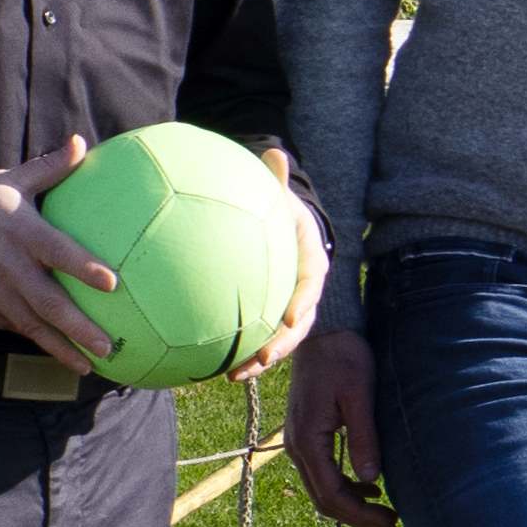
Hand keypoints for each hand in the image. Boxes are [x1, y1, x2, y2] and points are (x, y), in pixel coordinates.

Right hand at [0, 135, 115, 368]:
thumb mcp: (8, 180)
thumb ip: (48, 168)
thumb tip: (80, 143)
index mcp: (20, 232)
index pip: (57, 252)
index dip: (84, 267)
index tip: (112, 283)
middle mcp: (8, 266)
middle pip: (49, 302)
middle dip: (79, 327)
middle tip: (108, 346)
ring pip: (31, 325)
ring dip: (60, 347)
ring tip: (87, 365)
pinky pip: (11, 326)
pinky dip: (34, 340)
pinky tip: (56, 353)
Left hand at [223, 158, 329, 382]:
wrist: (281, 229)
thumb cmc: (277, 209)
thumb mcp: (278, 194)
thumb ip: (275, 179)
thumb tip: (274, 152)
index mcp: (310, 261)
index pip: (312, 283)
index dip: (304, 302)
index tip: (291, 317)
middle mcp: (304, 290)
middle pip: (300, 323)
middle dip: (283, 344)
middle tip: (263, 359)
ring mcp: (288, 307)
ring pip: (280, 340)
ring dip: (260, 360)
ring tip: (236, 375)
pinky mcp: (269, 316)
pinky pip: (258, 337)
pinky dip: (240, 353)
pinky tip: (214, 367)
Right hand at [283, 327, 395, 526]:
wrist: (323, 332)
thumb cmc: (344, 358)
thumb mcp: (359, 396)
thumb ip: (363, 437)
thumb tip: (371, 479)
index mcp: (307, 438)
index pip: (331, 493)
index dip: (360, 515)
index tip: (391, 521)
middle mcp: (296, 445)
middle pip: (323, 499)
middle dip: (357, 517)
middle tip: (392, 524)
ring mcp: (297, 441)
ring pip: (320, 489)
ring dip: (350, 505)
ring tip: (385, 511)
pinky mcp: (305, 435)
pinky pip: (321, 473)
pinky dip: (343, 487)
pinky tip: (369, 486)